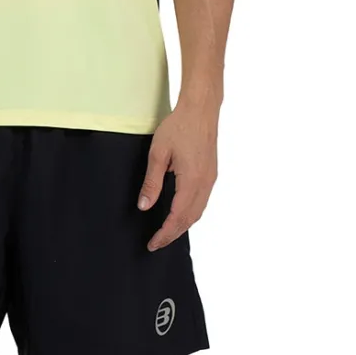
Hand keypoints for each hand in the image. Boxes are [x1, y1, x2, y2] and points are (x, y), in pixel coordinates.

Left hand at [137, 99, 218, 250]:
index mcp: (192, 181)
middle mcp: (205, 184)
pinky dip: (190, 214)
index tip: (153, 244)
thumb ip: (151, 182)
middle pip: (190, 219)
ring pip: (198, 212)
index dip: (165, 233)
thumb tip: (144, 206)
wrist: (201, 110)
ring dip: (183, 225)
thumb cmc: (179, 127)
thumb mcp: (158, 154)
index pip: (177, 217)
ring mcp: (210, 179)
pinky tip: (180, 214)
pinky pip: (202, 202)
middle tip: (157, 244)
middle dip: (173, 234)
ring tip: (166, 233)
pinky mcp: (211, 174)